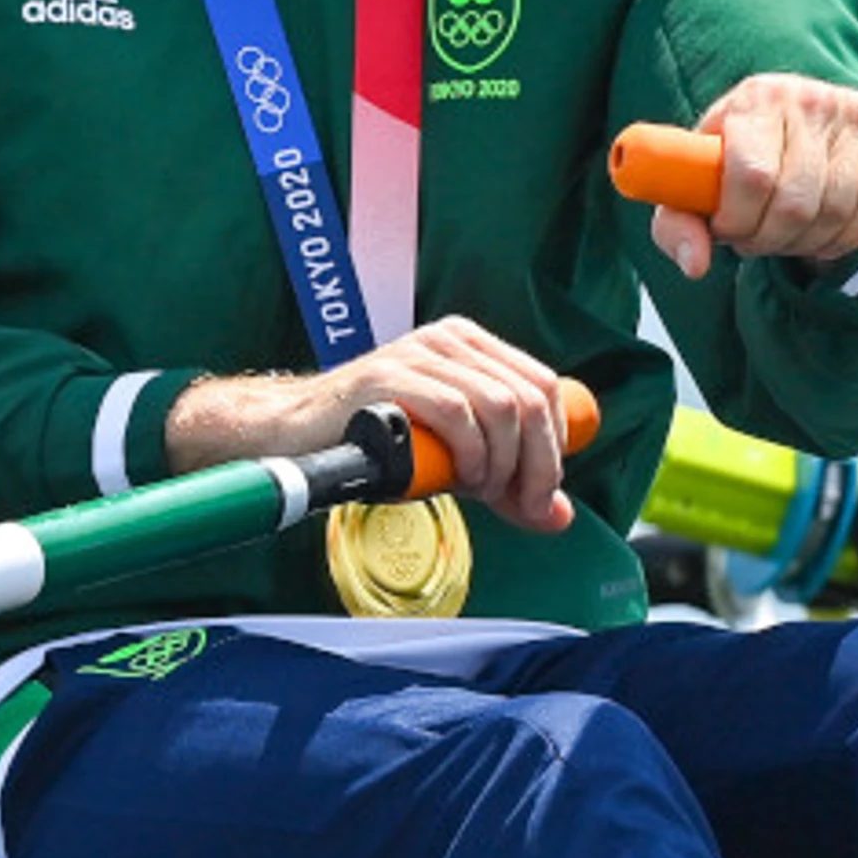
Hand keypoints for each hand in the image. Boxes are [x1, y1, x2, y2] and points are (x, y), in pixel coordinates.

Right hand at [165, 316, 575, 533]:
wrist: (298, 435)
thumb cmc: (378, 444)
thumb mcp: (456, 462)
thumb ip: (507, 485)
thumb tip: (559, 517)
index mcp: (471, 347)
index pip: (545, 386)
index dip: (556, 446)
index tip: (539, 493)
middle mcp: (448, 340)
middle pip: (530, 399)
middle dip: (537, 464)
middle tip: (520, 503)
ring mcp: (418, 353)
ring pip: (501, 406)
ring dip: (502, 463)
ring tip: (479, 488)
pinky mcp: (389, 376)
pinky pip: (457, 412)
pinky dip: (470, 454)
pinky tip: (457, 477)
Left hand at [649, 72, 857, 278]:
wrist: (786, 116)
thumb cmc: (736, 153)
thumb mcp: (695, 181)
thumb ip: (677, 224)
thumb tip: (696, 264)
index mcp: (755, 99)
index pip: (753, 177)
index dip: (739, 221)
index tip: (727, 232)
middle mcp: (808, 97)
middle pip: (797, 201)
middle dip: (771, 239)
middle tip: (756, 240)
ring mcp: (854, 111)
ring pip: (839, 208)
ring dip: (808, 241)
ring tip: (786, 236)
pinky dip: (850, 234)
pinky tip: (825, 234)